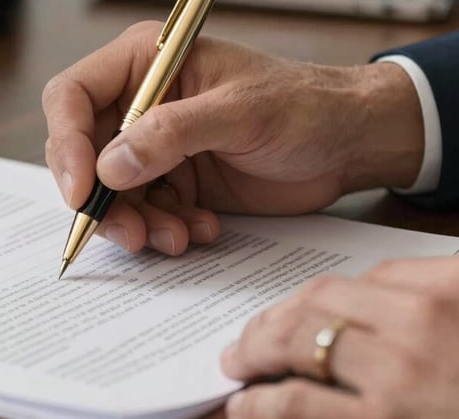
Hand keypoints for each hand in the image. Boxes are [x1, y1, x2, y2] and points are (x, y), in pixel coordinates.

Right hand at [42, 22, 423, 254]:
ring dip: (136, 222)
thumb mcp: (239, 113)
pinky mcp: (173, 180)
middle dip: (102, 199)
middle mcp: (141, 103)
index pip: (73, 96)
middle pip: (83, 153)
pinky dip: (163, 229)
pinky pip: (144, 212)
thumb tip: (108, 168)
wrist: (345, 143)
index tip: (83, 191)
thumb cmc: (303, 106)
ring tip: (177, 236)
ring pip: (111, 192)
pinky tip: (201, 229)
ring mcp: (155, 145)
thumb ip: (172, 134)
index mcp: (146, 63)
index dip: (66, 143)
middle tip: (130, 232)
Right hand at [220, 256, 458, 418]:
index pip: (294, 404)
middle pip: (296, 336)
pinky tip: (337, 304)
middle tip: (238, 357)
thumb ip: (348, 417)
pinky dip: (348, 288)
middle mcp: (403, 361)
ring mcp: (425, 311)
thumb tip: (287, 402)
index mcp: (394, 417)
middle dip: (255, 346)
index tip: (239, 404)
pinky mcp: (450, 278)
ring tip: (271, 326)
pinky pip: (376, 271)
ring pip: (323, 292)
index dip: (255, 404)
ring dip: (287, 311)